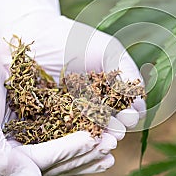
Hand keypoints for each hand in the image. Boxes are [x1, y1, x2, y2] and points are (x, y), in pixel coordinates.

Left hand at [0, 0, 145, 133]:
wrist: (35, 34)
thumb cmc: (74, 39)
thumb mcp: (108, 50)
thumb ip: (127, 71)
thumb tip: (141, 101)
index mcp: (109, 94)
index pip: (126, 111)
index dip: (131, 115)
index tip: (131, 114)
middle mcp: (92, 108)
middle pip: (110, 125)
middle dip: (116, 130)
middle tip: (118, 132)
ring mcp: (70, 116)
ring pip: (87, 133)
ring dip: (98, 140)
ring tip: (103, 141)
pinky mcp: (47, 122)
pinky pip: (60, 135)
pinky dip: (71, 140)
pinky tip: (79, 142)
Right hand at [0, 26, 116, 175]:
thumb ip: (1, 156)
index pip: (37, 162)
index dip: (66, 152)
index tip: (92, 140)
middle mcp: (9, 159)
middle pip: (53, 161)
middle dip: (83, 152)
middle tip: (111, 143)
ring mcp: (20, 144)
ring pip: (59, 150)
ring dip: (86, 147)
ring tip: (112, 143)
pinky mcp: (30, 128)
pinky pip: (57, 134)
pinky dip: (77, 133)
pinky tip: (97, 132)